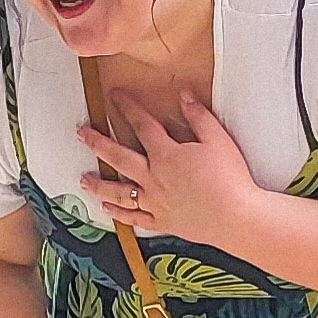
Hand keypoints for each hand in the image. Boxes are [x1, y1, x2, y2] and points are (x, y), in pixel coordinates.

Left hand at [83, 91, 270, 258]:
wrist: (236, 218)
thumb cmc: (230, 179)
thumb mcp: (218, 140)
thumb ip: (198, 117)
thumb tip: (183, 96)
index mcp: (166, 154)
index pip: (141, 124)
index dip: (127, 107)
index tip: (114, 95)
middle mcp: (154, 178)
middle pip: (118, 157)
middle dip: (97, 143)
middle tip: (81, 134)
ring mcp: (155, 202)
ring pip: (119, 191)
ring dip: (98, 184)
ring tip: (83, 179)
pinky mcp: (162, 221)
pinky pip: (134, 218)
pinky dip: (118, 214)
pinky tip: (106, 209)